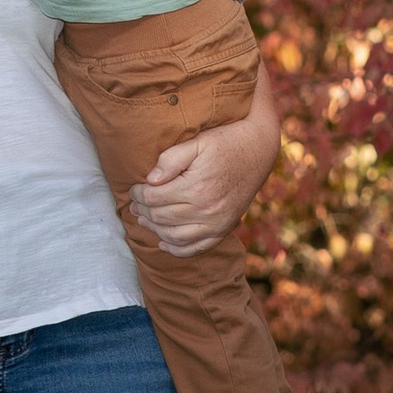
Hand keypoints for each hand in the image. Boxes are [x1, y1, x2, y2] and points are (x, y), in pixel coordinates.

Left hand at [127, 88, 280, 257]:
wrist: (259, 150)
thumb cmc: (226, 142)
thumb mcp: (197, 142)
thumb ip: (171, 160)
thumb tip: (150, 180)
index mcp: (196, 188)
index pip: (154, 199)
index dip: (138, 195)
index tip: (133, 189)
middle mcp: (207, 210)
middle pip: (161, 218)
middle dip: (143, 211)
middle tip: (134, 204)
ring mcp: (217, 224)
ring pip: (174, 236)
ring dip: (154, 230)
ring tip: (143, 220)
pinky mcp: (224, 229)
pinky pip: (197, 248)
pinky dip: (177, 249)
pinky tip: (163, 243)